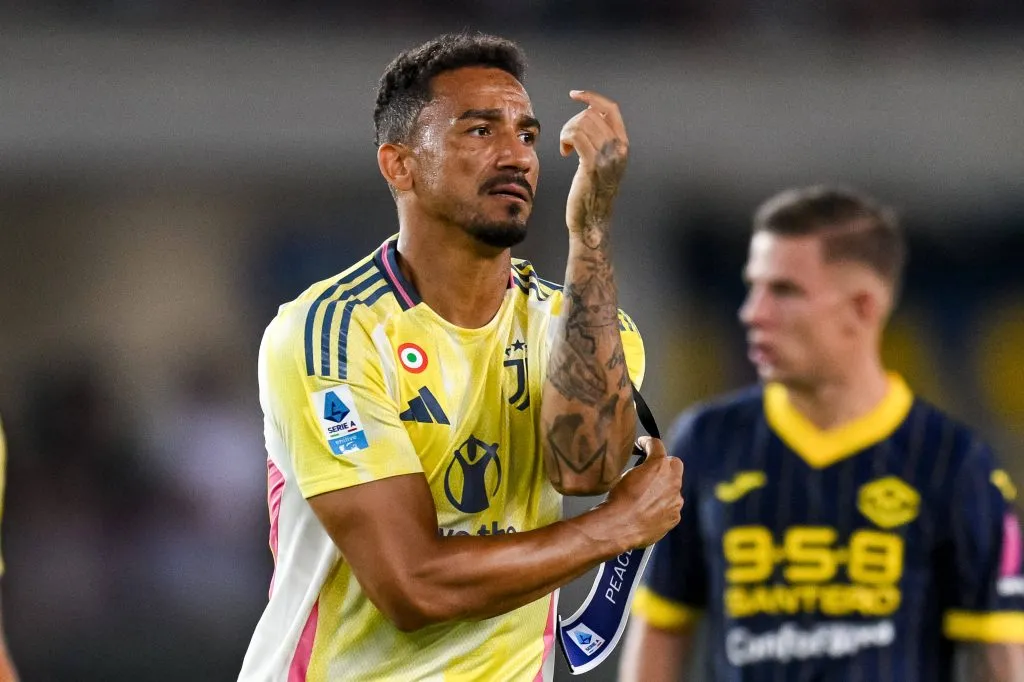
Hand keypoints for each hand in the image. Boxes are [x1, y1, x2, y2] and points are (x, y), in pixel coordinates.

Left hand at [559, 90, 628, 242]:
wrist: (593, 221)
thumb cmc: (593, 193)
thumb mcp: (604, 162)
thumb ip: (602, 140)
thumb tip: (589, 116)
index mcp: (624, 145)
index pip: (611, 109)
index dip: (592, 97)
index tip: (575, 95)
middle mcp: (619, 149)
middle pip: (591, 114)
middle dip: (573, 121)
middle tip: (566, 141)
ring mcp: (607, 157)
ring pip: (581, 123)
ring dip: (567, 131)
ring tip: (566, 147)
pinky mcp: (591, 166)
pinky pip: (575, 135)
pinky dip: (565, 138)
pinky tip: (565, 152)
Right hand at [601, 436, 683, 549]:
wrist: (620, 526)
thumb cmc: (619, 499)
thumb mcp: (625, 474)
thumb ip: (641, 467)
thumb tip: (643, 469)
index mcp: (659, 465)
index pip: (657, 445)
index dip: (648, 443)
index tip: (643, 444)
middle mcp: (672, 481)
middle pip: (674, 464)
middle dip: (664, 464)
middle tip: (651, 468)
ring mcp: (675, 501)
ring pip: (674, 488)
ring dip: (664, 487)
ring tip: (646, 495)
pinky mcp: (674, 517)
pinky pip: (671, 507)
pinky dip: (662, 506)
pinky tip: (649, 510)